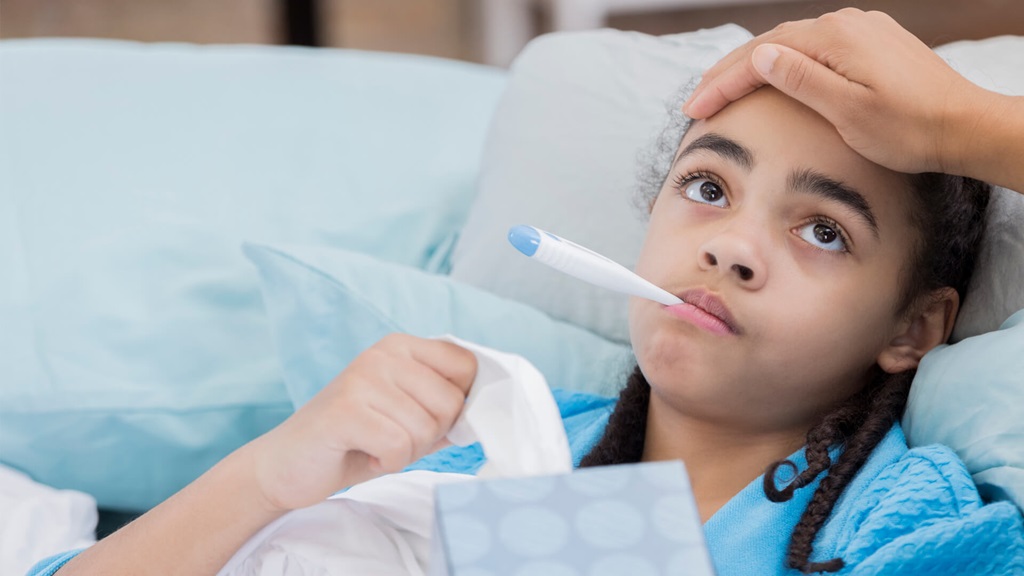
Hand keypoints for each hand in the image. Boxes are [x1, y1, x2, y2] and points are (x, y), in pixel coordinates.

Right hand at [250, 333, 476, 511]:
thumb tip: (488, 408)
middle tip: (393, 437)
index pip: (467, 365)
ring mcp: (362, 377)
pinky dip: (387, 463)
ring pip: (426, 428)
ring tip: (373, 444)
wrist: (287, 465)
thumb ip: (443, 406)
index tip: (428, 420)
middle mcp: (383, 353)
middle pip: (451, 403)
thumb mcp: (406, 415)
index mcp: (401, 346)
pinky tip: (364, 454)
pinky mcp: (346, 409)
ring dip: (405, 452)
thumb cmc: (355, 441)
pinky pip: (400, 446)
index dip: (460, 404)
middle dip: (429, 435)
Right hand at [682, 8, 994, 175]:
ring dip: (753, 67)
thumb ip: (801, 80)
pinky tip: (772, 78)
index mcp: (833, 39)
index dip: (721, 84)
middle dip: (728, 73)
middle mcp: (845, 24)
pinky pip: (814, 48)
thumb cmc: (909, 128)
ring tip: (723, 90)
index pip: (759, 58)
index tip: (693, 109)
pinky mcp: (872, 43)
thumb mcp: (848, 111)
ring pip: (790, 44)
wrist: (964, 126)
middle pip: (770, 44)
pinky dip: (783, 64)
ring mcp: (860, 31)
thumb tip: (761, 54)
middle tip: (696, 100)